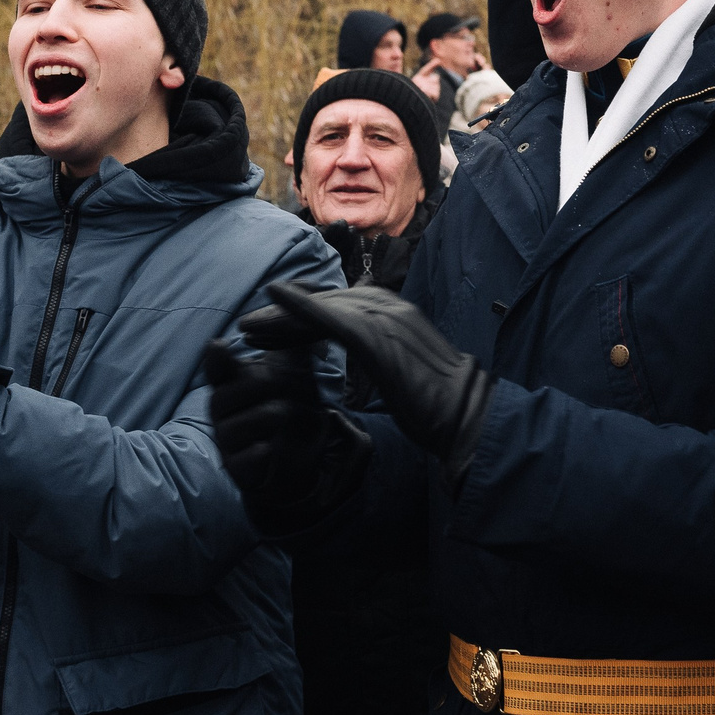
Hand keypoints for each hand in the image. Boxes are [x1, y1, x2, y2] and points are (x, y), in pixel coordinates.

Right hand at [203, 341, 374, 532]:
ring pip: (234, 428)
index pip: (216, 370)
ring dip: (263, 417)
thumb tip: (301, 298)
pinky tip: (269, 447)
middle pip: (224, 396)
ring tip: (285, 412)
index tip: (220, 345)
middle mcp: (224, 413)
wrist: (301, 452)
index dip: (215, 359)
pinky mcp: (239, 469)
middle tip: (283, 382)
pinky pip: (241, 461)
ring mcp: (229, 442)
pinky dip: (257, 453)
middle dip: (257, 386)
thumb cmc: (291, 401)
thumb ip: (291, 335)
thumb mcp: (294, 366)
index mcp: (233, 384)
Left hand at [240, 283, 491, 474]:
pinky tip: (276, 298)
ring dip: (282, 315)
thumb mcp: (402, 370)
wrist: (465, 416)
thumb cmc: (436, 403)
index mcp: (393, 312)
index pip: (337, 305)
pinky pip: (333, 318)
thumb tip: (368, 358)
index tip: (271, 331)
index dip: (300, 314)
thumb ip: (381, 354)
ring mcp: (385, 318)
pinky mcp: (378, 338)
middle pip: (324, 302)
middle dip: (284, 315)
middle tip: (250, 328)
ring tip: (249, 328)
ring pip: (323, 308)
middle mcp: (388, 306)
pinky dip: (302, 306)